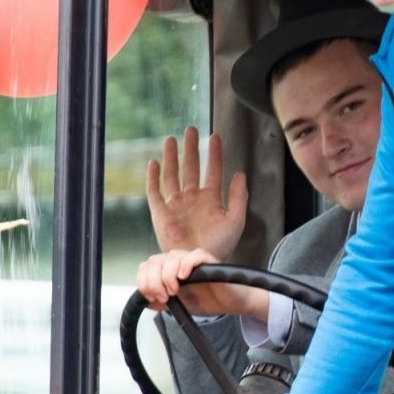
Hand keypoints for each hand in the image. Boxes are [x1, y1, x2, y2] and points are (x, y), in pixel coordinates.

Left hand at [136, 247, 268, 319]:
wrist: (231, 304)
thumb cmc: (207, 300)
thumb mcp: (178, 304)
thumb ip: (162, 302)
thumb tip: (145, 302)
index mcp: (169, 269)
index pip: (147, 265)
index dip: (144, 280)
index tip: (151, 296)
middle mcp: (179, 261)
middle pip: (155, 260)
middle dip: (154, 280)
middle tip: (163, 296)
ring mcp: (194, 259)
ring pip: (172, 257)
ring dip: (168, 275)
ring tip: (174, 291)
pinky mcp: (210, 261)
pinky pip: (196, 255)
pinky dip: (187, 263)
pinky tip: (184, 277)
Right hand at [147, 127, 247, 259]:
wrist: (198, 264)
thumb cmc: (218, 246)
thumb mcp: (235, 220)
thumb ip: (238, 197)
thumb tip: (240, 173)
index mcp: (211, 199)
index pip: (213, 170)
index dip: (214, 154)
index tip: (215, 137)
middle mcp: (192, 198)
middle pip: (191, 167)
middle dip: (191, 149)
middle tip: (191, 130)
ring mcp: (176, 204)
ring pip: (172, 175)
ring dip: (172, 157)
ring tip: (171, 139)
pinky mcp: (161, 213)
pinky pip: (155, 192)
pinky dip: (153, 178)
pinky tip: (153, 163)